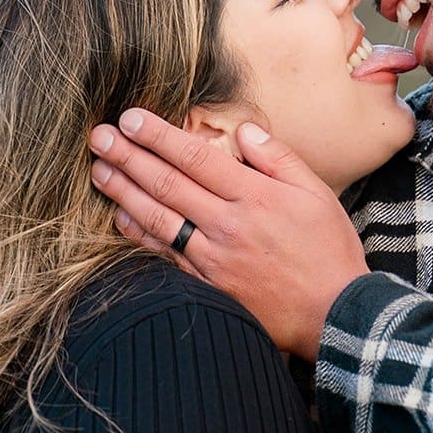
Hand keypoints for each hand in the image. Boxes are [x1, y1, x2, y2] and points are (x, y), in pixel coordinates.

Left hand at [88, 111, 369, 359]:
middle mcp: (228, 225)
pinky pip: (166, 255)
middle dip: (130, 156)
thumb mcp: (317, 193)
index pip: (197, 157)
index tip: (131, 117)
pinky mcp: (208, 285)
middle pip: (168, 184)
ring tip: (99, 169)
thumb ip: (278, 158)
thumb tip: (245, 131)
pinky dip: (140, 235)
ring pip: (159, 218)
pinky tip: (122, 217)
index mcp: (255, 196)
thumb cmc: (328, 251)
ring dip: (124, 191)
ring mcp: (214, 258)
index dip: (160, 136)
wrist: (333, 314)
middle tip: (99, 136)